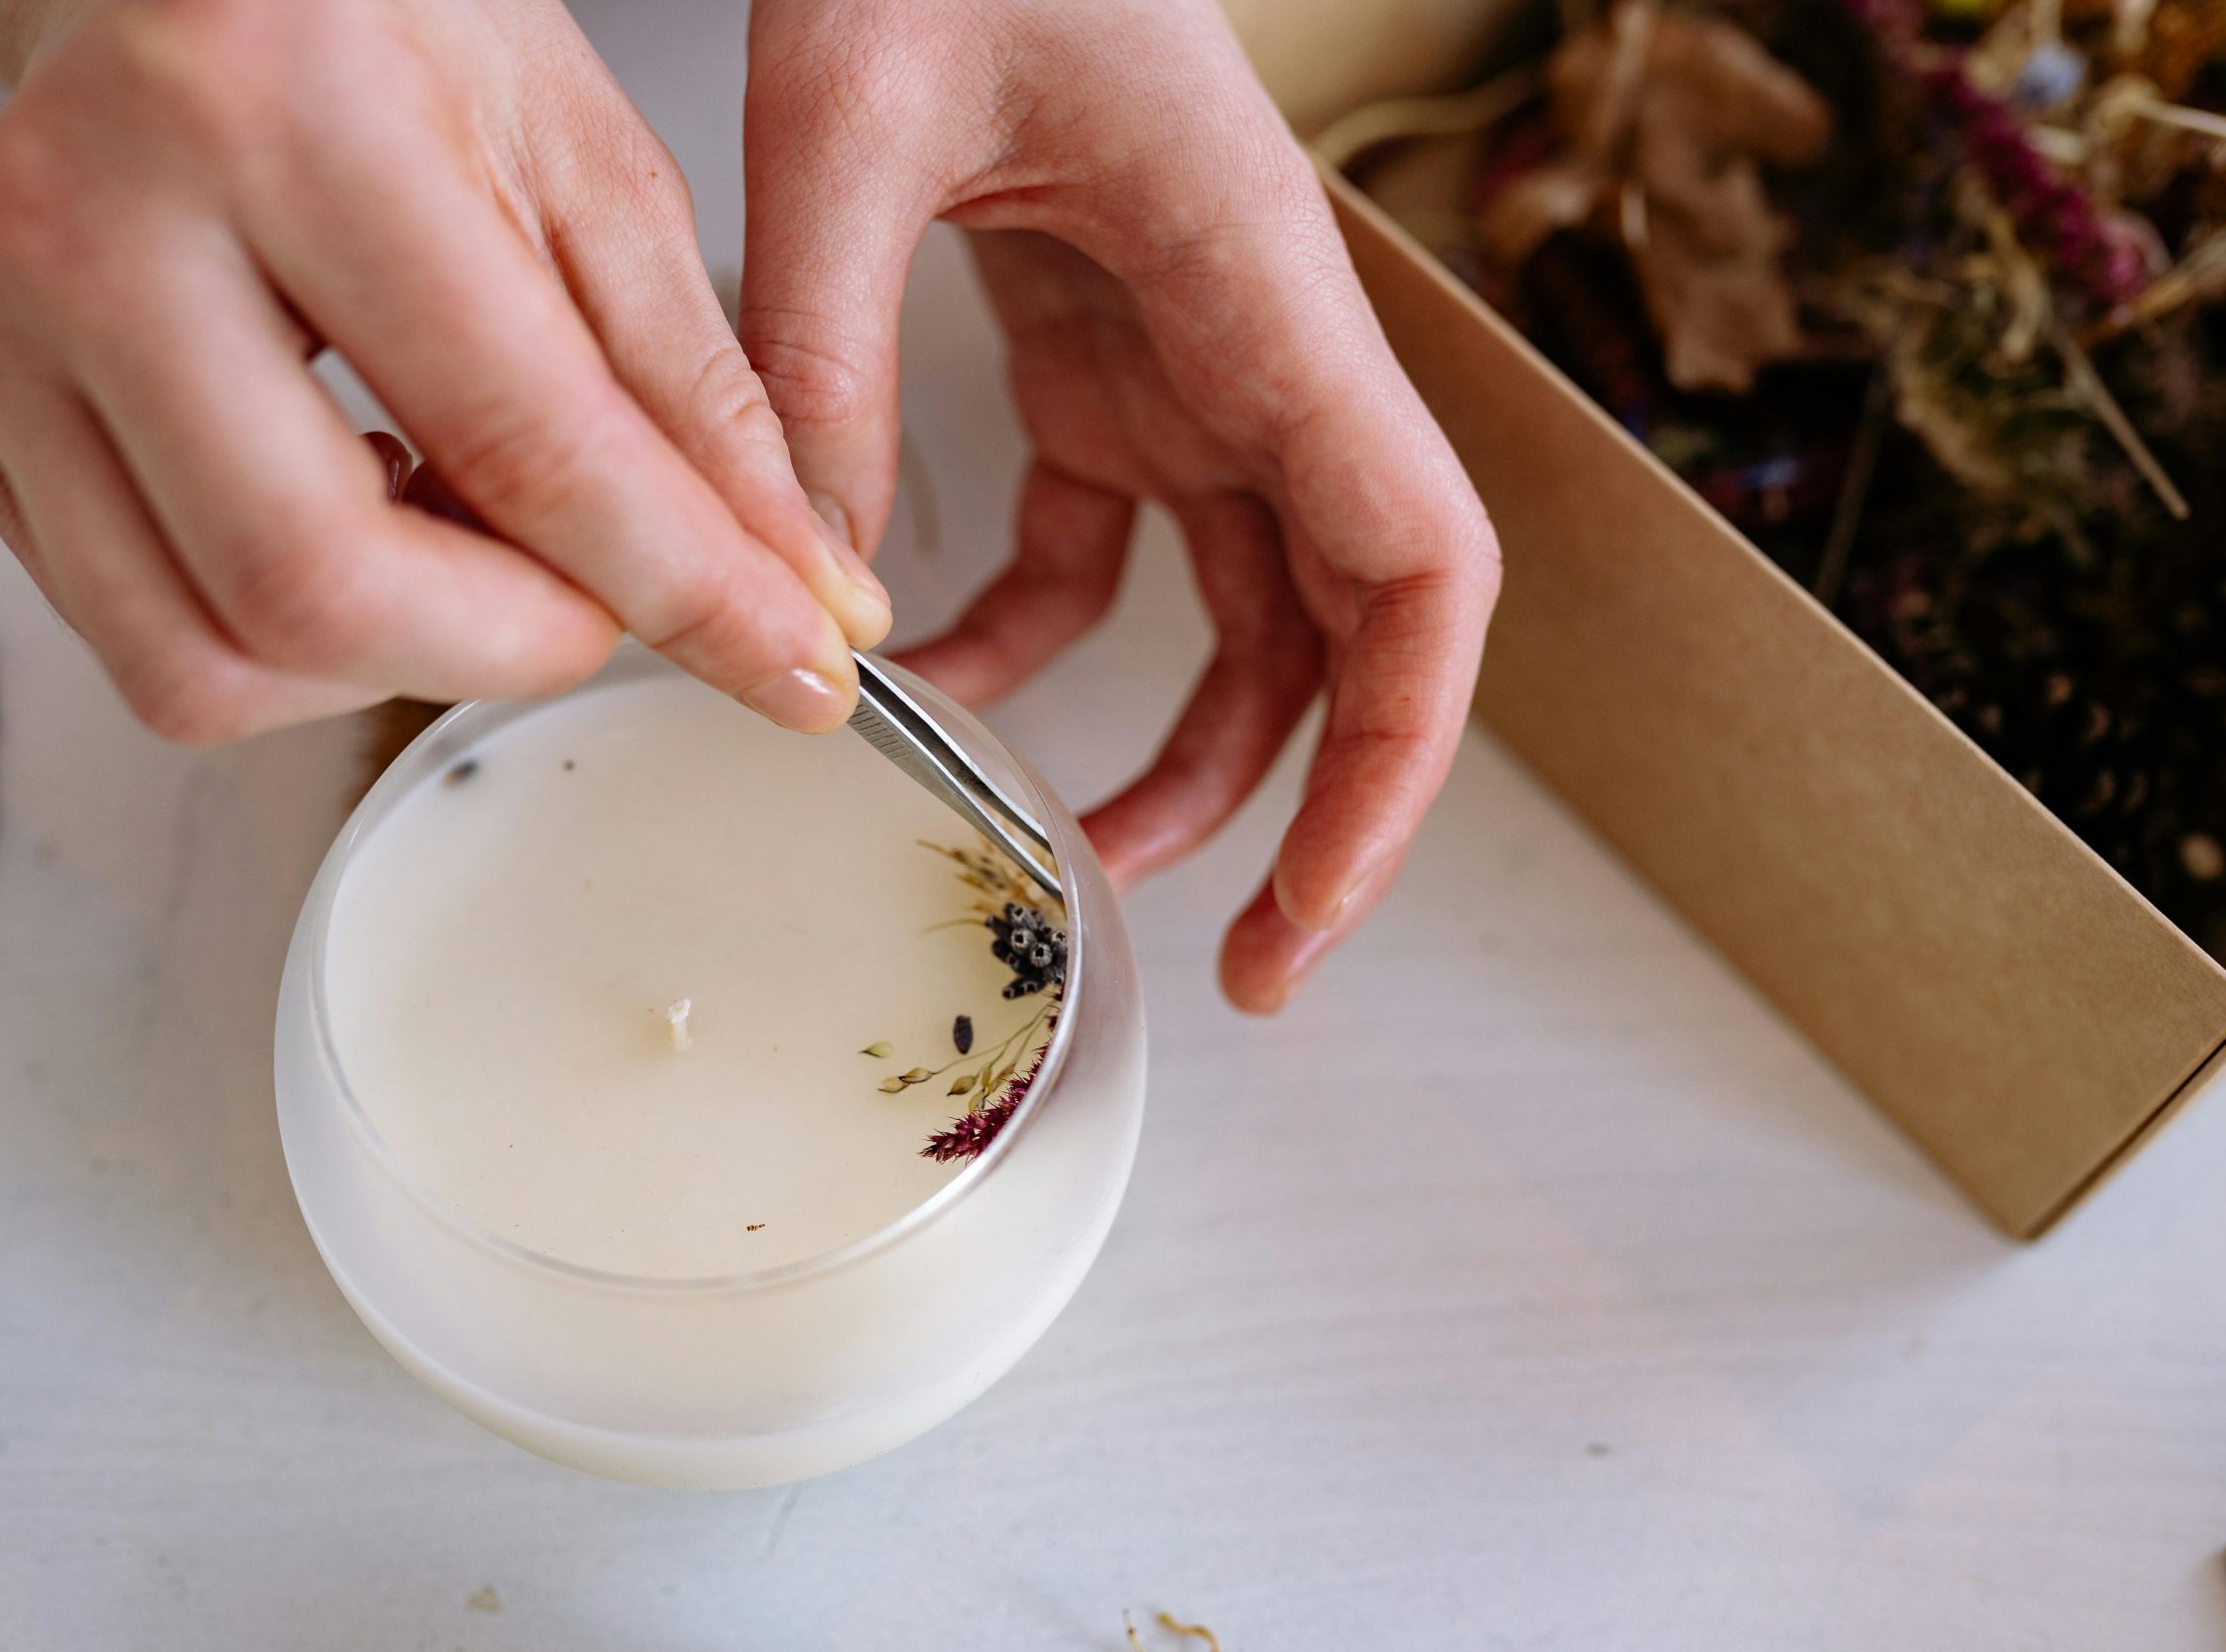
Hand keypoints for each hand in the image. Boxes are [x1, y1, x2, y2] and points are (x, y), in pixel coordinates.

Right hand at [0, 0, 889, 743]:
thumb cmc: (380, 23)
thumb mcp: (587, 166)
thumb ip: (698, 397)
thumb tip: (794, 589)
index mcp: (277, 115)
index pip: (521, 445)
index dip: (689, 592)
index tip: (791, 664)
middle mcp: (96, 225)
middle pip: (317, 594)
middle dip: (517, 650)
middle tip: (607, 603)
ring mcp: (1, 326)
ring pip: (206, 660)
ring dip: (395, 661)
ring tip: (474, 545)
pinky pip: (142, 635)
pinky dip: (291, 635)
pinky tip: (361, 515)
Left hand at [737, 0, 1500, 1011]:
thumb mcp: (844, 111)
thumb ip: (819, 351)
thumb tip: (811, 594)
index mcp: (1262, 297)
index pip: (1414, 569)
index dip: (1401, 758)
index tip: (1322, 904)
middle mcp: (1261, 356)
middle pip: (1354, 630)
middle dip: (1316, 809)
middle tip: (1241, 968)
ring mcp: (1194, 372)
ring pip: (1243, 618)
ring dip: (1176, 753)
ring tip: (1065, 857)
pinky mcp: (1108, 372)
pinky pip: (1108, 558)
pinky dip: (1035, 648)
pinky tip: (934, 692)